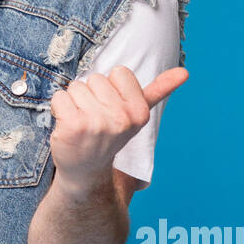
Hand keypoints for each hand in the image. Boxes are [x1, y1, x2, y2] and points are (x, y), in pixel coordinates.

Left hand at [48, 66, 188, 197]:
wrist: (86, 171)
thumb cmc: (109, 136)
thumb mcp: (136, 115)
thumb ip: (159, 91)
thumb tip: (184, 72)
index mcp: (139, 112)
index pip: (119, 72)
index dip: (111, 88)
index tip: (111, 109)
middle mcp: (121, 118)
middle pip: (95, 78)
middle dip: (91, 95)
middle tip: (94, 120)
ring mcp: (96, 122)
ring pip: (76, 86)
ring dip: (74, 102)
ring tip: (81, 124)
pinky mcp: (73, 126)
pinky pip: (60, 96)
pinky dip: (59, 109)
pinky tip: (67, 126)